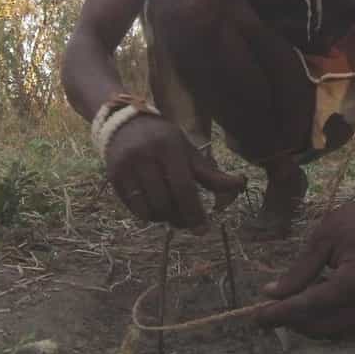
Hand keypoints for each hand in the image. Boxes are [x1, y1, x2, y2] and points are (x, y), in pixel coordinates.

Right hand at [105, 115, 246, 229]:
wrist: (124, 124)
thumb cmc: (163, 140)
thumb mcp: (187, 150)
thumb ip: (209, 173)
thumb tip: (240, 185)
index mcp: (168, 146)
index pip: (183, 186)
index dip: (194, 211)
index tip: (203, 229)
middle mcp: (145, 155)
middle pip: (165, 201)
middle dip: (180, 217)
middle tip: (188, 222)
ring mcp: (126, 166)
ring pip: (149, 209)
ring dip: (164, 218)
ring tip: (171, 213)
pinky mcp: (114, 177)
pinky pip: (134, 208)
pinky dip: (147, 214)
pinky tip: (154, 207)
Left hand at [255, 197, 354, 336]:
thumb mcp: (324, 238)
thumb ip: (300, 270)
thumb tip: (272, 293)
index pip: (313, 305)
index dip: (283, 313)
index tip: (258, 317)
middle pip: (325, 324)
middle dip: (294, 322)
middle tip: (268, 313)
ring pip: (338, 326)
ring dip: (310, 321)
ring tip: (286, 306)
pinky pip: (352, 319)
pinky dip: (329, 314)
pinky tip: (312, 299)